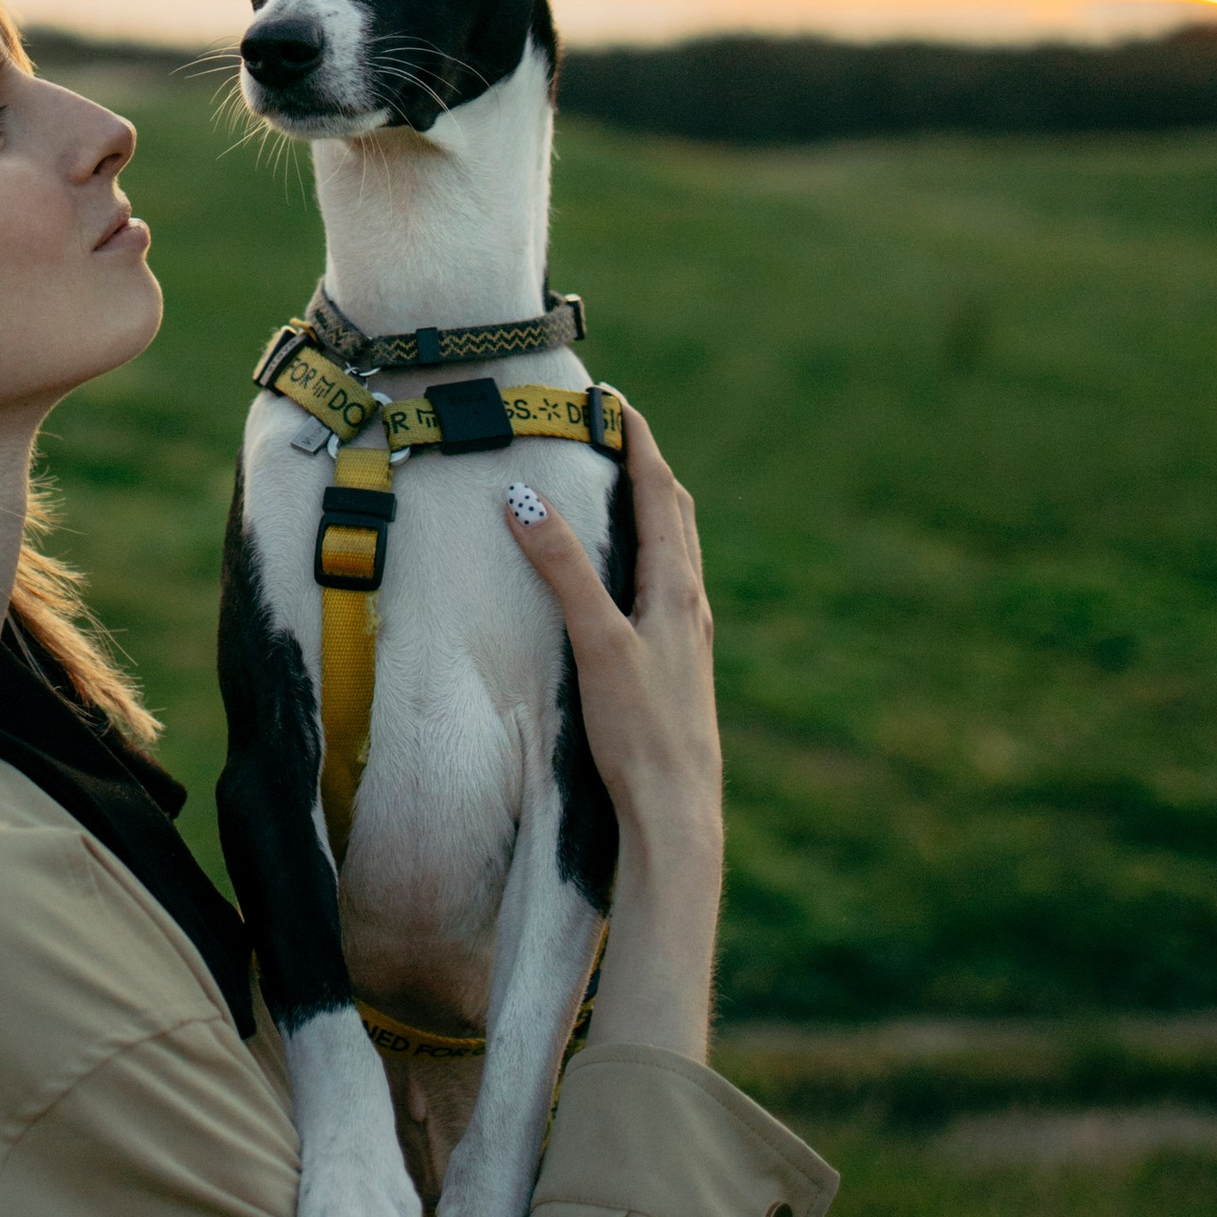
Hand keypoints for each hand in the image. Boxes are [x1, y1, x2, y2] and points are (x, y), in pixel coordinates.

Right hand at [506, 404, 722, 1064]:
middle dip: (648, 468)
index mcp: (677, 589)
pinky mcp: (678, 667)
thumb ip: (563, 572)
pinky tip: (632, 581)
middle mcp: (691, 605)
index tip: (619, 403)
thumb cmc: (641, 731)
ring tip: (624, 489)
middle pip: (677, 516)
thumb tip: (525, 500)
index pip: (661, 494)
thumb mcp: (597, 643)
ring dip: (654, 511)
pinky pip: (668, 589)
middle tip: (617, 433)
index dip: (640, 443)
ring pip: (677, 554)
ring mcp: (689, 638)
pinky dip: (650, 557)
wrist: (679, 814)